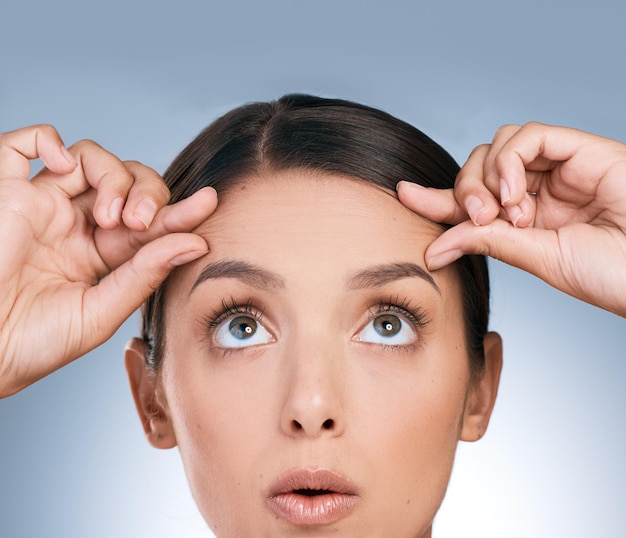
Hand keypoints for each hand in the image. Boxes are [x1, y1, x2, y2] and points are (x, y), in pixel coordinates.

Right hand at [0, 125, 216, 396]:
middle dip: (148, 193)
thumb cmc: (33, 344)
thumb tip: (195, 242)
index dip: (180, 212)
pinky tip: (63, 166)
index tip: (210, 202)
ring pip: (89, 158)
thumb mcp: (100, 314)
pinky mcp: (4, 192)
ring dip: (113, 176)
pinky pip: (23, 143)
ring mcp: (41, 205)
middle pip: (128, 182)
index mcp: (100, 255)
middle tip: (140, 221)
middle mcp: (75, 225)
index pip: (149, 223)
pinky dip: (47, 140)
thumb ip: (144, 275)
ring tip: (111, 215)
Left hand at [397, 122, 625, 316]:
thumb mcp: (536, 258)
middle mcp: (537, 191)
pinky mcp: (580, 148)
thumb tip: (435, 246)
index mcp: (524, 220)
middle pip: (476, 167)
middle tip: (477, 219)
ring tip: (506, 212)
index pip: (469, 201)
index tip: (403, 194)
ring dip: (487, 177)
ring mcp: (558, 168)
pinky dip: (510, 161)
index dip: (436, 197)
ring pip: (496, 146)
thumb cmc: (610, 273)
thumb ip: (489, 243)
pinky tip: (516, 192)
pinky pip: (528, 136)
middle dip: (463, 190)